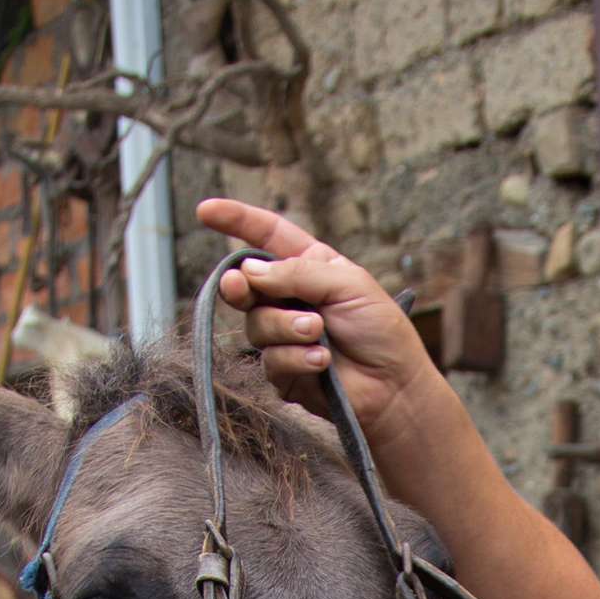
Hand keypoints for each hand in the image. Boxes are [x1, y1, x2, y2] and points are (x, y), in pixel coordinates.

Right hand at [195, 198, 442, 446]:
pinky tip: (322, 361)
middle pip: (246, 285)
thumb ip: (298, 273)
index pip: (267, 236)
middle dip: (239, 286)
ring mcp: (284, 336)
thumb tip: (248, 271)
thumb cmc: (380, 331)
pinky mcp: (284, 373)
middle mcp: (291, 299)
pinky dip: (296, 358)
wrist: (394, 387)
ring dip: (285, 327)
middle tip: (241, 287)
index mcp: (309, 267)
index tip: (205, 210)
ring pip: (256, 325)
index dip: (236, 221)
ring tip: (319, 333)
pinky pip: (270, 360)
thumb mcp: (347, 284)